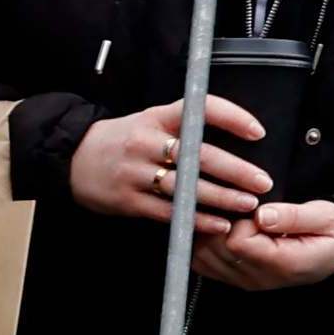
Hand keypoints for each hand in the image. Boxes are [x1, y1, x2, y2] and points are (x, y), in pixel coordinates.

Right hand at [70, 98, 275, 229]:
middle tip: (262, 181)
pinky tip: (219, 224)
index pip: (200, 110)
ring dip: (221, 198)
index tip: (257, 131)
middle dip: (236, 170)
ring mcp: (136, 172)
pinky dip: (196, 219)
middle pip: (199, 155)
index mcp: (156, 118)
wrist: (71, 159)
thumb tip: (234, 133)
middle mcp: (146, 142)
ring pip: (186, 187)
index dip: (232, 118)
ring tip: (247, 205)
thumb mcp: (149, 121)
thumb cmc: (121, 140)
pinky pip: (169, 212)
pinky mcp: (128, 200)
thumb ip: (183, 126)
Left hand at [202, 194, 333, 292]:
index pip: (237, 241)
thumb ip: (295, 216)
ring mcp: (245, 281)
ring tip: (232, 216)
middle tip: (241, 209)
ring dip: (211, 232)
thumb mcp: (326, 217)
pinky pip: (204, 263)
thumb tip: (263, 214)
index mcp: (282, 264)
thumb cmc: (331, 232)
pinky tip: (221, 229)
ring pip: (204, 256)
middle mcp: (259, 278)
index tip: (255, 207)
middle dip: (222, 222)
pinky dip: (205, 243)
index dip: (240, 218)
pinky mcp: (236, 279)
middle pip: (216, 249)